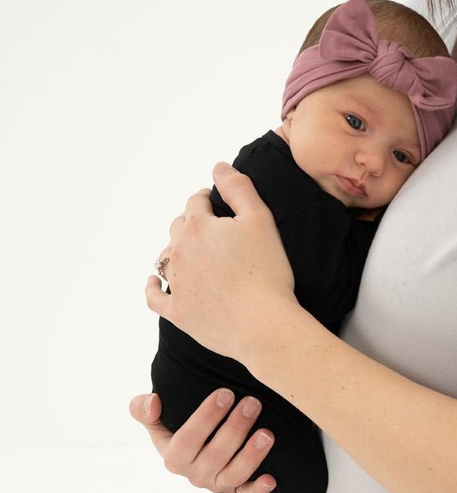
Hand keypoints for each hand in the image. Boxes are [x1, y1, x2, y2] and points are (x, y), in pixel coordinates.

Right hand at [129, 390, 276, 492]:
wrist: (192, 453)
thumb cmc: (174, 429)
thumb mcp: (155, 421)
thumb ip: (143, 409)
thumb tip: (152, 402)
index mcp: (173, 457)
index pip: (188, 438)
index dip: (206, 417)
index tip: (225, 393)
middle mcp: (194, 475)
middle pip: (216, 454)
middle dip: (236, 427)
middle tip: (252, 403)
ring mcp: (216, 483)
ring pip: (235, 474)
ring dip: (252, 455)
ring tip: (267, 433)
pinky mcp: (234, 490)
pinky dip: (259, 489)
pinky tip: (272, 479)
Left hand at [146, 163, 295, 364]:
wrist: (262, 325)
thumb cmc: (267, 272)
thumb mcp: (261, 219)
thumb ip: (238, 188)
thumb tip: (218, 167)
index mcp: (198, 227)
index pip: (195, 203)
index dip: (206, 200)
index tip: (214, 203)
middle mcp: (180, 252)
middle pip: (178, 228)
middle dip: (191, 223)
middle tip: (210, 229)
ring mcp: (176, 284)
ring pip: (167, 258)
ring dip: (176, 251)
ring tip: (190, 253)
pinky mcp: (178, 312)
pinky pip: (155, 297)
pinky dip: (152, 287)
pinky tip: (152, 282)